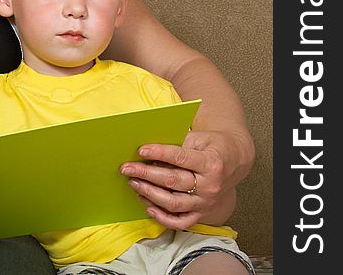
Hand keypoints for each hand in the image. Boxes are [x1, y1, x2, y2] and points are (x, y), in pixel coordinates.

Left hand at [120, 129, 248, 229]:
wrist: (234, 162)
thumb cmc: (212, 146)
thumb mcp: (200, 138)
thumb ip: (178, 143)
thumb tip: (150, 150)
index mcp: (211, 163)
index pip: (181, 158)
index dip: (160, 154)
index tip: (141, 150)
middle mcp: (210, 186)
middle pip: (173, 181)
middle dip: (146, 174)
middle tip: (126, 168)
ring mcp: (205, 202)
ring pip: (173, 203)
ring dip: (149, 194)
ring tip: (133, 183)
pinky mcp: (201, 213)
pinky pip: (180, 222)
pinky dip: (163, 218)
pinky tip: (147, 207)